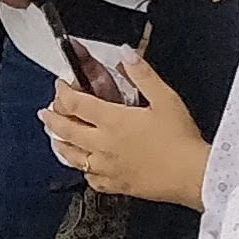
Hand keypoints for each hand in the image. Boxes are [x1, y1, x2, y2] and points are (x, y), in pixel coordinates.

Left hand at [44, 54, 208, 205]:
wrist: (193, 175)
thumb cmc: (180, 138)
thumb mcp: (165, 98)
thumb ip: (142, 74)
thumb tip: (125, 53)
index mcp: (113, 121)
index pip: (76, 104)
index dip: (63, 93)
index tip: (60, 87)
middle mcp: (104, 145)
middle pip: (67, 131)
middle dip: (52, 119)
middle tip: (45, 113)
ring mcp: (108, 167)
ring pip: (73, 158)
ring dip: (61, 145)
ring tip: (56, 139)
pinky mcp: (117, 185)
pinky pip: (92, 179)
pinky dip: (84, 171)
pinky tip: (86, 167)